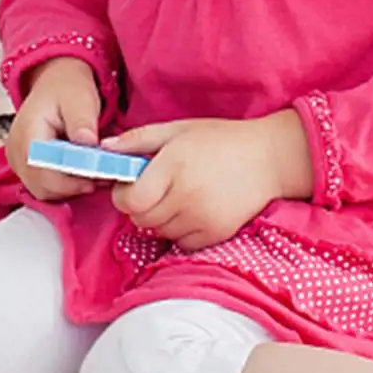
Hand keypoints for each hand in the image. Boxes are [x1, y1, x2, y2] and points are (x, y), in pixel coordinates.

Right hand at [6, 57, 104, 201]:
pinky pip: (43, 188)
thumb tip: (87, 142)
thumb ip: (83, 121)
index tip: (94, 178)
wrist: (56, 84)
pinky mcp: (25, 168)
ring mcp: (17, 161)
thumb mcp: (80, 98)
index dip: (69, 181)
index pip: (41, 170)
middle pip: (41, 186)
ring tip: (91, 174)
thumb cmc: (67, 90)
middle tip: (99, 178)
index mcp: (27, 132)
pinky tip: (79, 174)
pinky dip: (63, 187)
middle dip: (72, 187)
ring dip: (69, 189)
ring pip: (42, 192)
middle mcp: (16, 150)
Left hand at [105, 111, 313, 250]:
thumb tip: (103, 149)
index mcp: (174, 166)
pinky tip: (195, 210)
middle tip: (158, 189)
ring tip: (181, 196)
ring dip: (161, 219)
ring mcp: (202, 218)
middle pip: (141, 219)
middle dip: (141, 206)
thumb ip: (137, 140)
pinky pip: (180, 242)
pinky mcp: (215, 234)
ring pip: (159, 232)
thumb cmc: (219, 140)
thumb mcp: (177, 130)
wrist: (270, 158)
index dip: (124, 195)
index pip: (129, 200)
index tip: (133, 185)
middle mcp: (187, 195)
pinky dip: (181, 230)